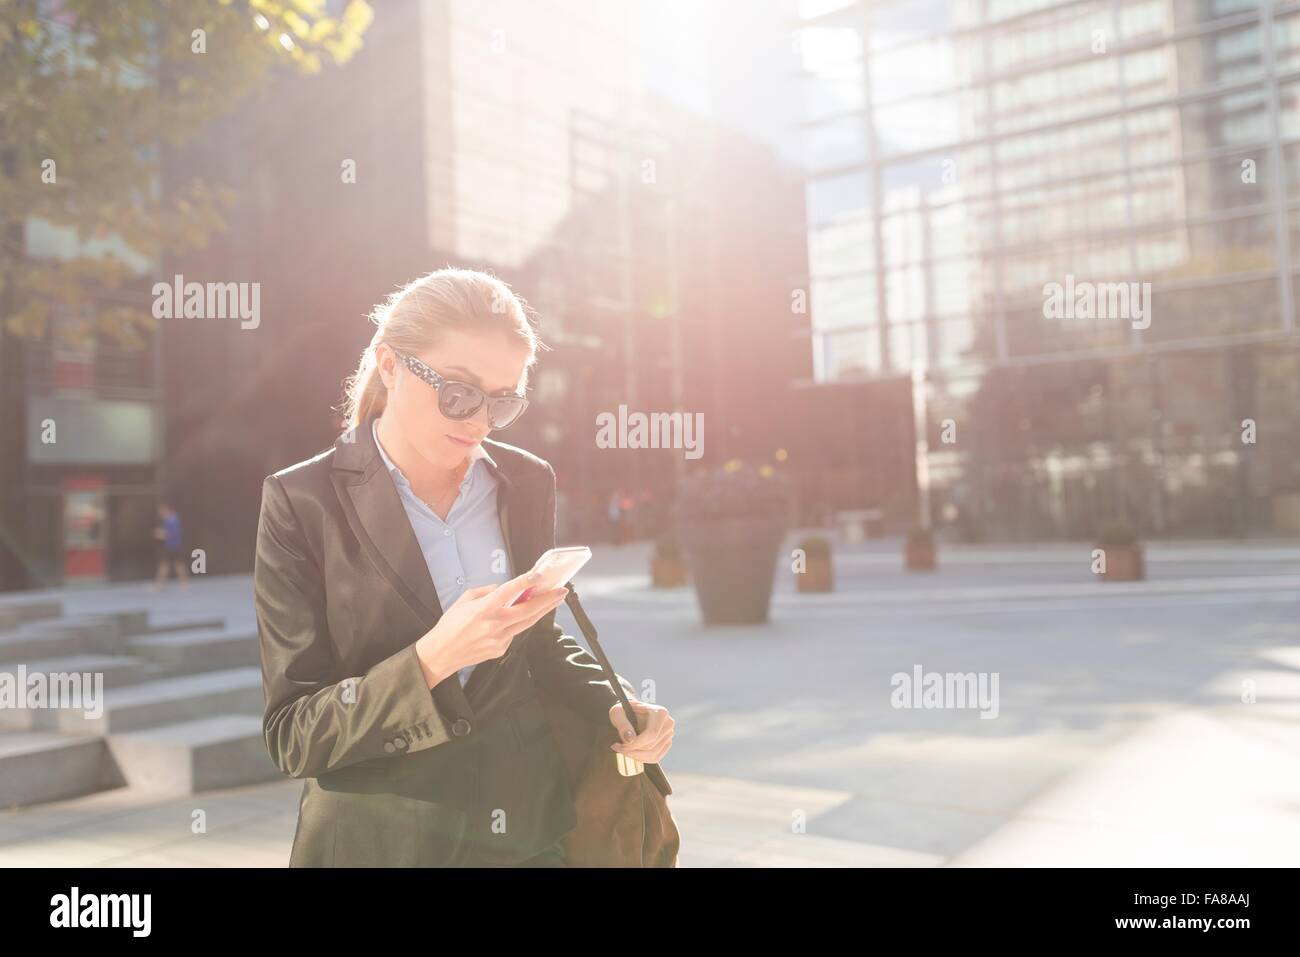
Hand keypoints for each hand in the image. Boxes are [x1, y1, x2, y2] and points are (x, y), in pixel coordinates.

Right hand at [414, 571, 567, 687]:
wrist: (441, 654)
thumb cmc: (450, 625)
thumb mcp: (464, 600)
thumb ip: (486, 592)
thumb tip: (503, 589)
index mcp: (483, 609)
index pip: (508, 591)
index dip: (525, 582)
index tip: (538, 575)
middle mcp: (494, 624)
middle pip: (527, 610)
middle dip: (547, 599)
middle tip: (561, 590)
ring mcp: (499, 639)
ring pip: (527, 623)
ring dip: (543, 610)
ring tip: (555, 600)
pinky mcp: (500, 649)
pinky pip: (514, 633)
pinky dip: (519, 624)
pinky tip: (520, 617)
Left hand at [608, 698, 673, 762]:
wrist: (631, 712)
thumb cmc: (624, 710)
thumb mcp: (617, 712)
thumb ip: (622, 724)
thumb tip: (630, 739)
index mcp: (660, 713)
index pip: (651, 734)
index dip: (635, 744)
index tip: (620, 746)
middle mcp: (668, 723)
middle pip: (651, 746)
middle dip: (632, 751)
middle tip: (617, 747)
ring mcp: (668, 735)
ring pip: (653, 754)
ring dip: (635, 755)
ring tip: (622, 749)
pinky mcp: (666, 744)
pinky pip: (655, 758)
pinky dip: (641, 758)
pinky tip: (631, 751)